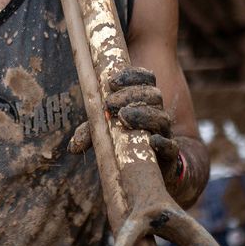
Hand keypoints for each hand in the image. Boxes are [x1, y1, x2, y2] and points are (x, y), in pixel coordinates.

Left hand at [69, 67, 184, 179]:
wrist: (152, 170)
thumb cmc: (126, 143)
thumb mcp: (105, 133)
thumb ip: (91, 133)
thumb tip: (72, 147)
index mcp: (145, 101)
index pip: (147, 79)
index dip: (132, 75)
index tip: (111, 82)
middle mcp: (157, 114)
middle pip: (154, 95)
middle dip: (131, 95)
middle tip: (109, 103)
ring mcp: (165, 134)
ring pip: (162, 118)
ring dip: (143, 115)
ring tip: (123, 117)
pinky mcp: (170, 155)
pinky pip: (172, 147)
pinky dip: (163, 143)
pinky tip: (152, 140)